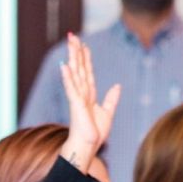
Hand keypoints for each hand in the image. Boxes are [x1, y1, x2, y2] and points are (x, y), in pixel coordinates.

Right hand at [58, 33, 120, 171]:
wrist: (88, 146)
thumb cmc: (95, 133)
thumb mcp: (107, 113)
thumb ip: (111, 99)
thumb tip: (117, 85)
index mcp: (89, 95)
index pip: (87, 72)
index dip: (86, 58)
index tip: (84, 44)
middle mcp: (81, 93)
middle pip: (79, 68)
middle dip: (77, 51)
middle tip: (72, 35)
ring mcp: (77, 98)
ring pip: (75, 73)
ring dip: (73, 57)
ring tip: (70, 43)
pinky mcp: (76, 105)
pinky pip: (71, 88)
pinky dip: (68, 77)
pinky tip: (65, 65)